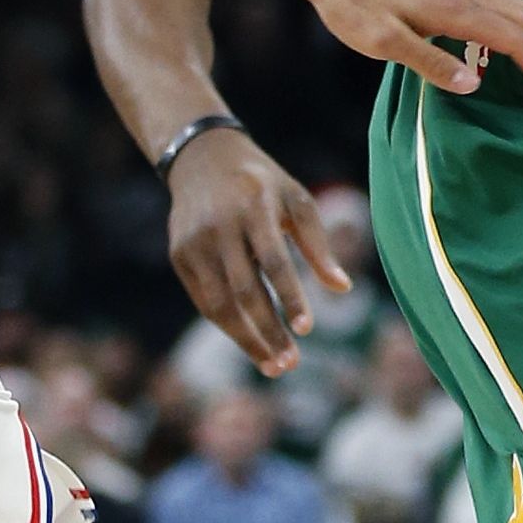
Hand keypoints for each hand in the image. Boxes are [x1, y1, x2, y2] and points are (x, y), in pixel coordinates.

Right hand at [165, 127, 345, 378]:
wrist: (203, 157)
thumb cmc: (263, 184)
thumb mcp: (297, 199)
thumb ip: (318, 244)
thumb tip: (343, 288)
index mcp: (254, 205)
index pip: (273, 259)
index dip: (289, 296)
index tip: (307, 330)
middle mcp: (219, 224)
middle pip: (243, 289)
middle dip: (268, 330)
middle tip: (291, 363)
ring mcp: (193, 241)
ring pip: (218, 303)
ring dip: (246, 339)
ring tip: (274, 365)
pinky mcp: (179, 255)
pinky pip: (204, 300)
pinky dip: (227, 325)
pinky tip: (251, 342)